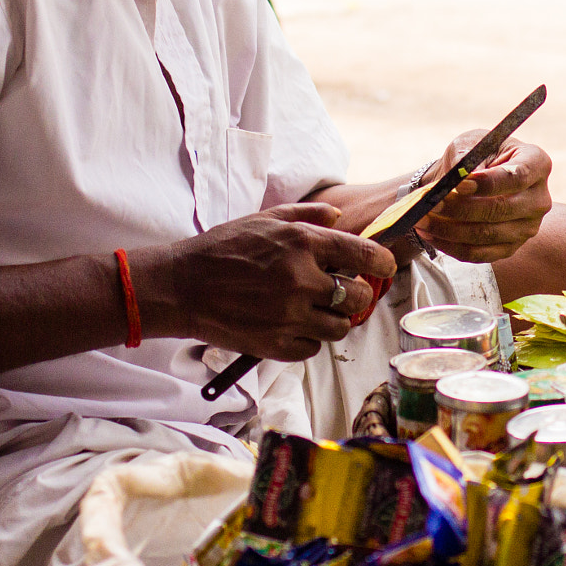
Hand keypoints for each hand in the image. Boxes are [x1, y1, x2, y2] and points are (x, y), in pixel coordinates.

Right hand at [138, 204, 395, 361]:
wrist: (182, 286)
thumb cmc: (221, 249)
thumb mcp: (263, 219)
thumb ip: (306, 216)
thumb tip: (337, 217)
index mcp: (301, 243)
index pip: (362, 254)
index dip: (381, 262)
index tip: (384, 266)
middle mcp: (301, 279)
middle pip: (357, 297)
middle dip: (354, 294)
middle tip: (341, 291)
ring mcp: (289, 315)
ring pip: (339, 327)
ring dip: (333, 319)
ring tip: (314, 310)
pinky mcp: (275, 344)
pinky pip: (313, 348)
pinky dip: (308, 340)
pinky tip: (292, 325)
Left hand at [412, 135, 553, 263]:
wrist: (472, 180)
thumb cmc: (475, 156)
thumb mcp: (470, 143)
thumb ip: (465, 155)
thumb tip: (459, 174)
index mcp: (536, 163)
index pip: (517, 177)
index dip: (487, 183)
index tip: (458, 184)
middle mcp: (539, 198)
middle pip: (501, 209)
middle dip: (460, 208)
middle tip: (431, 203)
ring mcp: (527, 227)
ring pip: (487, 234)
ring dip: (449, 229)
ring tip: (422, 219)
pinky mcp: (511, 248)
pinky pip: (479, 254)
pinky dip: (451, 246)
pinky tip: (430, 234)